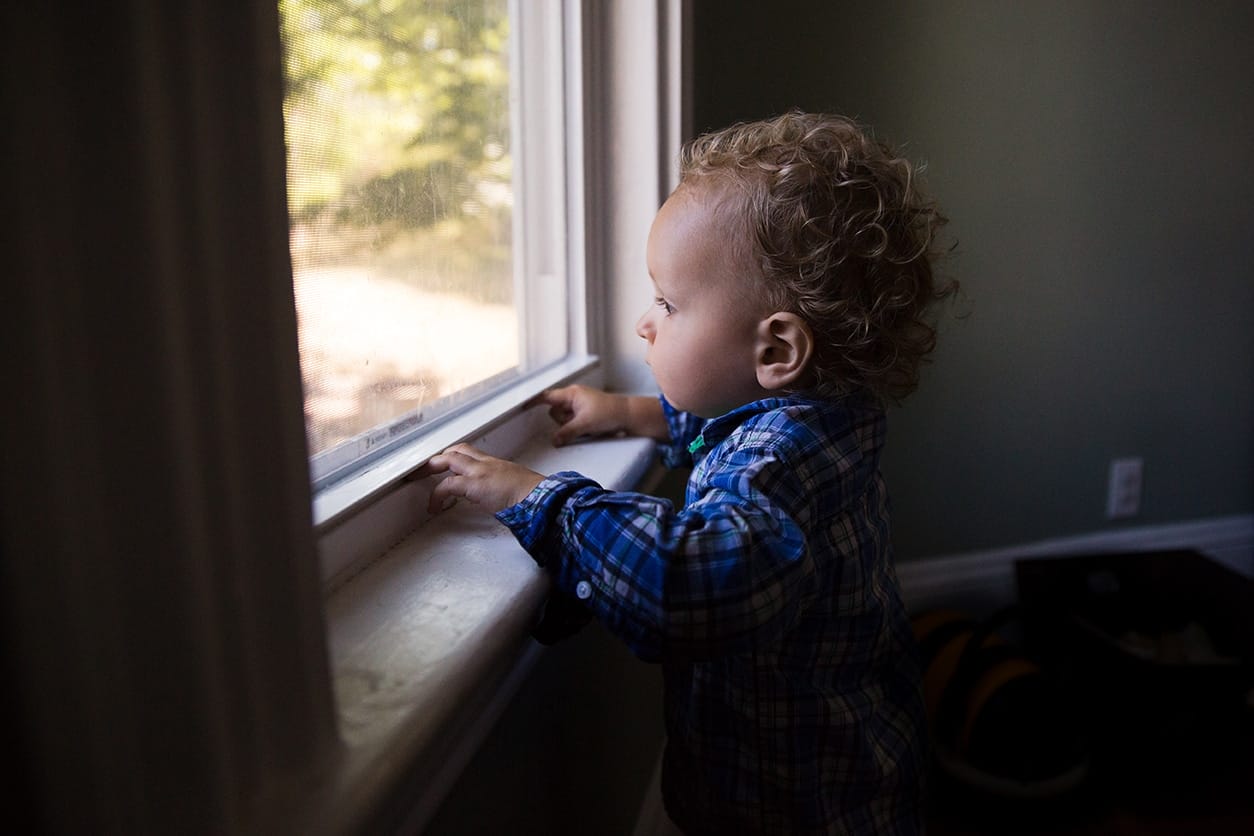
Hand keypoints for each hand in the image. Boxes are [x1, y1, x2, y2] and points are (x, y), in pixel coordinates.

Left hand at [422, 444, 544, 514]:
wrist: (539, 499)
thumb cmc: (533, 497)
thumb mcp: (515, 486)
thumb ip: (503, 488)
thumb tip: (499, 500)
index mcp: (495, 464)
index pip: (469, 452)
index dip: (453, 456)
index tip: (443, 464)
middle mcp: (486, 464)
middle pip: (455, 450)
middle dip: (437, 458)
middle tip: (424, 469)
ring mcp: (479, 472)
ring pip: (448, 459)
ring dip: (430, 469)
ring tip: (419, 481)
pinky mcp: (475, 485)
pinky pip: (448, 485)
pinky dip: (437, 495)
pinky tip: (434, 507)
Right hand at [532, 384, 629, 445]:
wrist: (629, 416)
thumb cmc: (609, 413)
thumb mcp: (585, 424)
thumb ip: (566, 433)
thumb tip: (554, 441)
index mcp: (571, 394)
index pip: (547, 397)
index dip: (534, 402)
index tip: (522, 407)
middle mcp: (574, 397)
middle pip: (555, 412)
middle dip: (561, 422)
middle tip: (577, 425)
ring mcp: (580, 406)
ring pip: (564, 419)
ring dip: (570, 426)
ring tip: (587, 427)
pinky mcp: (586, 414)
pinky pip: (573, 423)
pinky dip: (577, 428)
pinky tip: (589, 429)